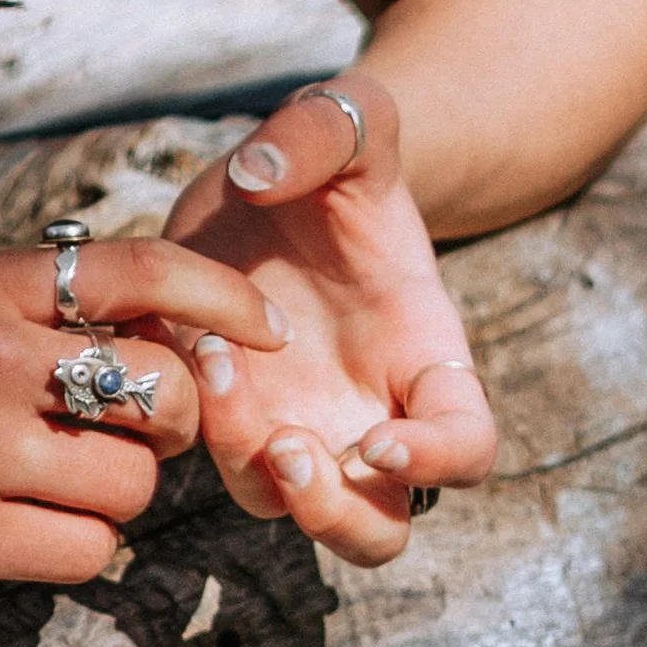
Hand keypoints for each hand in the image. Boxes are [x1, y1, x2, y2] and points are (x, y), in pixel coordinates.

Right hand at [0, 237, 290, 598]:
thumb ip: (17, 315)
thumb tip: (134, 336)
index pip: (141, 270)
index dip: (222, 299)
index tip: (259, 332)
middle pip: (162, 395)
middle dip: (166, 429)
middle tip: (122, 442)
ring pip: (130, 488)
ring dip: (110, 503)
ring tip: (49, 496)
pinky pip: (83, 557)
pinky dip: (73, 555)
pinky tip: (20, 539)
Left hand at [161, 71, 497, 563]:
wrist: (273, 172)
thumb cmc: (334, 157)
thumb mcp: (344, 118)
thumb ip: (321, 128)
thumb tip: (261, 174)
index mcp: (423, 352)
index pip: (467, 444)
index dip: (435, 461)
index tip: (378, 438)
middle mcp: (365, 408)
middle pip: (380, 528)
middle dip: (336, 512)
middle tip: (290, 446)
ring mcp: (295, 419)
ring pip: (292, 511)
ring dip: (255, 470)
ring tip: (218, 371)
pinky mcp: (228, 410)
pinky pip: (213, 455)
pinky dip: (194, 424)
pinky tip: (179, 346)